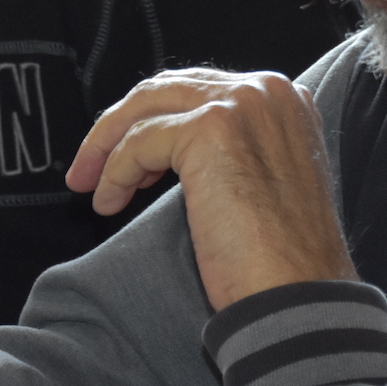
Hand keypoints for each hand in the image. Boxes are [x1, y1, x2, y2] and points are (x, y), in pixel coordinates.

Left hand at [66, 68, 355, 310]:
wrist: (298, 295)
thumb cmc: (281, 258)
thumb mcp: (264, 181)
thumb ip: (232, 147)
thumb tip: (168, 144)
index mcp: (284, 98)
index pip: (199, 90)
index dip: (156, 120)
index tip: (128, 157)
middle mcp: (265, 90)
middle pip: (167, 90)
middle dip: (119, 126)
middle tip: (89, 168)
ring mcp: (239, 105)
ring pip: (147, 108)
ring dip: (107, 147)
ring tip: (90, 186)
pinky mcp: (211, 129)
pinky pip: (140, 141)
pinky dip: (115, 172)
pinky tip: (109, 202)